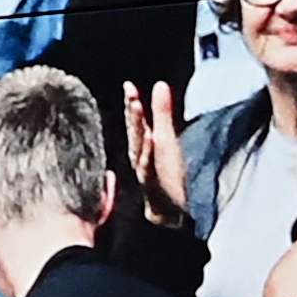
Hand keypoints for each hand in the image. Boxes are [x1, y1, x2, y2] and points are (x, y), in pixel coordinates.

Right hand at [122, 77, 189, 225]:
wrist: (167, 212)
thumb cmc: (165, 175)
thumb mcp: (167, 138)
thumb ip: (163, 112)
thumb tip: (160, 84)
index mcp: (143, 144)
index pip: (137, 122)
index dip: (132, 103)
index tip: (129, 85)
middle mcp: (140, 155)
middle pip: (135, 131)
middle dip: (132, 112)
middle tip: (130, 92)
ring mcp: (145, 170)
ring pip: (139, 146)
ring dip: (138, 128)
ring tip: (137, 109)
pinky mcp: (153, 183)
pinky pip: (149, 167)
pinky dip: (148, 153)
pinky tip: (152, 139)